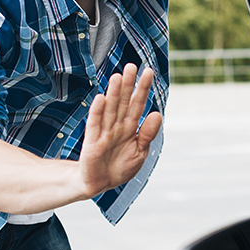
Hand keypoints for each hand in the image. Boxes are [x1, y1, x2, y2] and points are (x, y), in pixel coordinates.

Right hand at [79, 63, 162, 195]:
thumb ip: (148, 134)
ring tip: (117, 76)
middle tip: (131, 66)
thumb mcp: (140, 152)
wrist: (101, 184)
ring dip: (113, 93)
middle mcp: (117, 126)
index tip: (148, 72)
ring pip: (110, 109)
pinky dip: (97, 112)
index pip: (137, 104)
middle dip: (128, 85)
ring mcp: (104, 132)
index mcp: (130, 127)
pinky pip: (95, 125)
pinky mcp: (92, 142)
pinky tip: (101, 98)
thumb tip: (157, 113)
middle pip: (123, 102)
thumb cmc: (120, 167)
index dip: (142, 89)